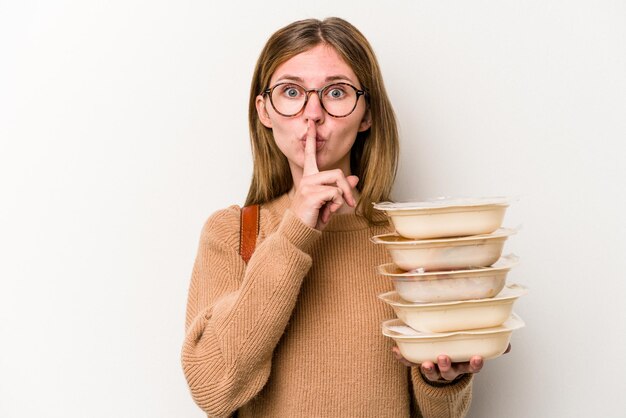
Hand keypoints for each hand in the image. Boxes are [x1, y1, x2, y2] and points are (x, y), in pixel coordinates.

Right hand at [290, 120, 357, 229]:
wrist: (300, 232)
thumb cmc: (312, 217)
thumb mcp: (330, 202)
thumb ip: (340, 189)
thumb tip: (355, 178)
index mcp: (309, 177)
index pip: (310, 154)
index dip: (311, 138)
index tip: (310, 123)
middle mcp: (307, 178)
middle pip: (338, 173)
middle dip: (347, 190)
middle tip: (349, 204)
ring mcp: (308, 184)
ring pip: (338, 183)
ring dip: (342, 199)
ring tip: (331, 210)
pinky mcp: (311, 193)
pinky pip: (335, 194)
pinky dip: (336, 205)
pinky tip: (326, 213)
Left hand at [391, 344, 510, 383]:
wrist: (442, 365)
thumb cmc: (458, 351)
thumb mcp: (474, 348)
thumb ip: (489, 343)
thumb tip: (508, 344)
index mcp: (463, 363)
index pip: (471, 366)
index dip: (474, 364)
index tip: (477, 358)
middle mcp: (449, 368)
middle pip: (449, 371)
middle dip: (446, 366)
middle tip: (443, 357)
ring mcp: (434, 368)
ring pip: (431, 372)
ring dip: (427, 368)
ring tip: (424, 362)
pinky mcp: (418, 364)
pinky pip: (410, 363)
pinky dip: (402, 358)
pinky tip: (395, 350)